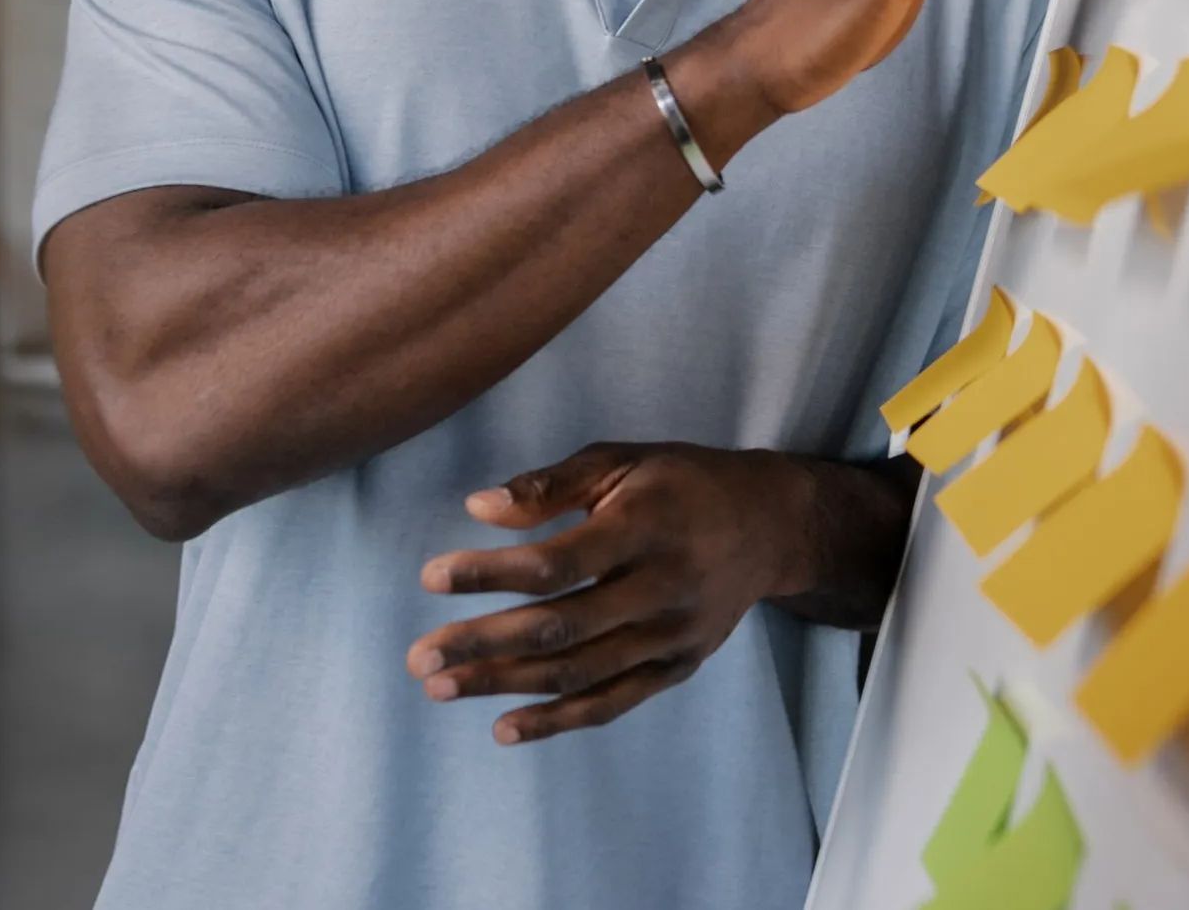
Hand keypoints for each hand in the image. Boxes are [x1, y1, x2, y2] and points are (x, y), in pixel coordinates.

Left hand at [407, 442, 807, 745]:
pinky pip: (612, 703)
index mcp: (644, 526)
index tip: (430, 578)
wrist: (770, 525)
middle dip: (482, 645)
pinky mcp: (678, 667)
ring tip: (439, 686)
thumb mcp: (621, 461)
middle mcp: (662, 587)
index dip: (490, 573)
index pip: (556, 561)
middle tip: (419, 656)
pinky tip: (503, 727)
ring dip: (504, 685)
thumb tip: (478, 508)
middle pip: (560, 627)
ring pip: (579, 673)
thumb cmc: (681, 481)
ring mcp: (672, 635)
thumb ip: (551, 485)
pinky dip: (557, 721)